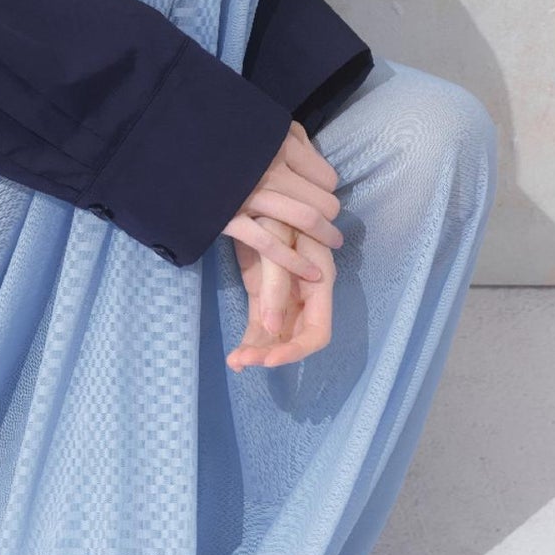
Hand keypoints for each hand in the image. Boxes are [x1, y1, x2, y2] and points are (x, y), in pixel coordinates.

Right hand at [221, 120, 341, 288]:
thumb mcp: (260, 124)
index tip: (320, 193)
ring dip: (325, 235)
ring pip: (305, 220)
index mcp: (280, 145)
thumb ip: (290, 137)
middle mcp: (270, 171)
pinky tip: (312, 272)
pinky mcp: (231, 219)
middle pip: (322, 201)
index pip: (326, 177)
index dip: (327, 188)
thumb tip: (313, 156)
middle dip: (330, 215)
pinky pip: (269, 244)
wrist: (172, 149)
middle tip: (328, 220)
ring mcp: (250, 197)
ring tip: (332, 242)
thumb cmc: (220, 134)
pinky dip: (294, 261)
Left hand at [226, 214, 335, 369]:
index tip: (269, 360)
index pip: (317, 331)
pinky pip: (262, 325)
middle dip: (272, 354)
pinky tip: (236, 357)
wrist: (260, 192)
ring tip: (236, 362)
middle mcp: (305, 296)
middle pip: (295, 339)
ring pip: (276, 336)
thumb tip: (272, 328)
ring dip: (258, 351)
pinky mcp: (265, 293)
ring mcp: (285, 296)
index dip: (296, 350)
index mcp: (319, 284)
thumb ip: (276, 283)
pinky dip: (251, 341)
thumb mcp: (276, 241)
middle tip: (242, 361)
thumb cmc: (277, 210)